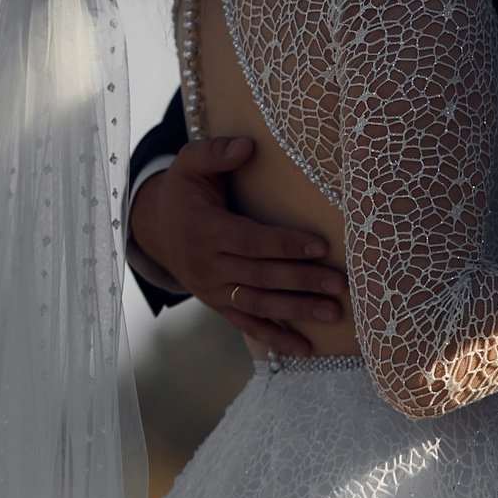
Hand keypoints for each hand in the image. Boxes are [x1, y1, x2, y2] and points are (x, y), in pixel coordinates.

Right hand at [129, 136, 345, 355]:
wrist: (156, 229)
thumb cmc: (185, 190)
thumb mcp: (190, 163)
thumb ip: (216, 152)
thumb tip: (248, 146)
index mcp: (206, 230)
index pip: (251, 241)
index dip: (286, 245)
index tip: (321, 246)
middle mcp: (208, 265)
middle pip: (262, 276)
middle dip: (302, 281)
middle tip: (341, 283)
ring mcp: (213, 289)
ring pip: (259, 303)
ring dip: (297, 310)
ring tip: (334, 311)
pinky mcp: (218, 304)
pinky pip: (248, 324)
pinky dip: (276, 339)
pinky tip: (306, 350)